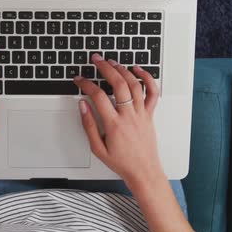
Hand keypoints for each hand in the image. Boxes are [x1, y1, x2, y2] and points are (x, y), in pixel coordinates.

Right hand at [73, 53, 162, 189]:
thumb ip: (88, 125)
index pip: (98, 96)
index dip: (86, 84)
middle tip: (96, 59)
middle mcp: (129, 116)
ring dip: (123, 70)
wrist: (143, 171)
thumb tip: (82, 105)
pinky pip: (152, 93)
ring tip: (112, 62)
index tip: (79, 79)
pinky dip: (147, 78)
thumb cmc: (121, 162)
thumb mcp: (97, 148)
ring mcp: (142, 114)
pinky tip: (138, 70)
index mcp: (114, 125)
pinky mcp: (150, 114)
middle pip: (118, 84)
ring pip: (134, 85)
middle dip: (105, 68)